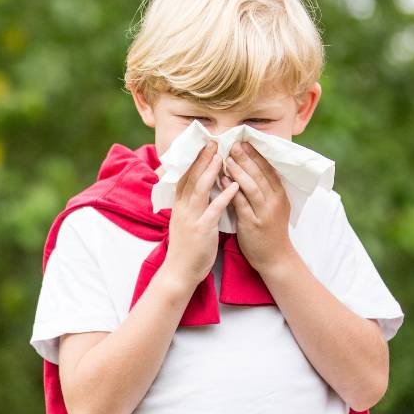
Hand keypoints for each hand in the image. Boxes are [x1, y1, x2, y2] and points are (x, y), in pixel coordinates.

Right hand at [162, 143, 238, 286]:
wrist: (179, 272)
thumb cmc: (186, 248)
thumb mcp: (185, 222)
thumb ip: (190, 206)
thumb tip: (198, 191)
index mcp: (179, 206)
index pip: (184, 177)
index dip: (193, 160)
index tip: (202, 145)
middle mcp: (183, 209)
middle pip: (191, 177)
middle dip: (202, 158)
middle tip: (212, 141)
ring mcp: (192, 218)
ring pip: (200, 189)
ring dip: (211, 171)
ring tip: (222, 156)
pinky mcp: (202, 230)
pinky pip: (214, 210)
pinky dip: (224, 196)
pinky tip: (234, 186)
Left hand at [223, 142, 294, 272]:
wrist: (275, 258)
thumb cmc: (270, 230)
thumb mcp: (272, 206)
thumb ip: (264, 189)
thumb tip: (249, 168)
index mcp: (280, 194)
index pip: (268, 168)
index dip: (256, 154)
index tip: (244, 141)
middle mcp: (274, 201)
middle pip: (260, 174)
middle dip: (246, 158)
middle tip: (233, 144)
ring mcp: (264, 212)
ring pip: (252, 186)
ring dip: (239, 171)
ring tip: (227, 159)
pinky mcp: (253, 224)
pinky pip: (241, 203)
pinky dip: (232, 191)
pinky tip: (223, 181)